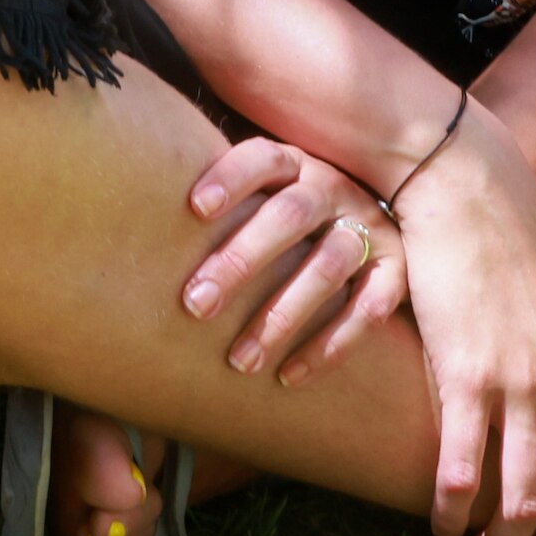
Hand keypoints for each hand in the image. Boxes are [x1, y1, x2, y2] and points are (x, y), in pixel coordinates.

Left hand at [179, 136, 406, 384]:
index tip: (195, 208)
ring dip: (282, 314)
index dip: (231, 178)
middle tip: (195, 305)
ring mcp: (369, 228)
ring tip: (240, 359)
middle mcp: (333, 188)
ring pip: (328, 264)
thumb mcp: (264, 197)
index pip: (263, 159)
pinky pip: (367, 309)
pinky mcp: (397, 272)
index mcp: (295, 164)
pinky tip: (289, 376)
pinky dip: (329, 346)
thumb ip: (222, 205)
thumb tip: (139, 223)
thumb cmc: (288, 224)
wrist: (388, 224)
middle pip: (289, 215)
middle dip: (241, 259)